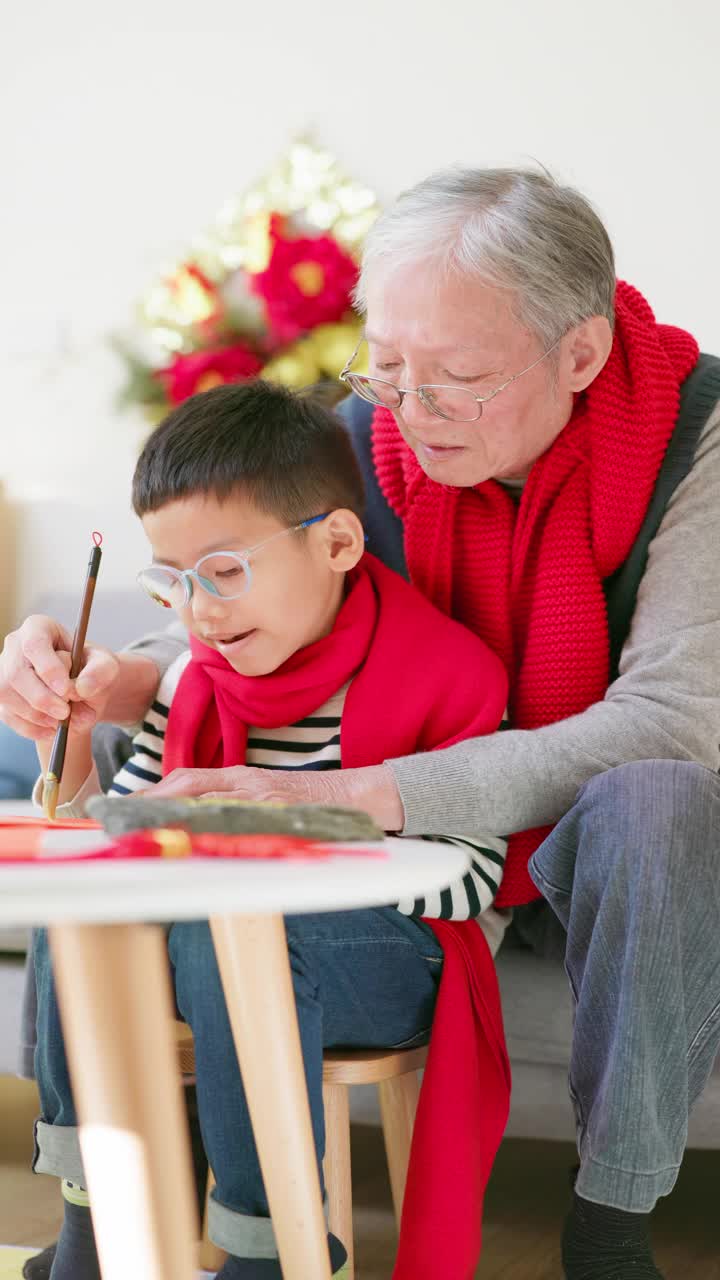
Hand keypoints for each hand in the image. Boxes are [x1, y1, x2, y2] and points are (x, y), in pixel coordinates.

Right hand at [0, 615, 119, 741]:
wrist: (81, 686)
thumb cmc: (90, 668)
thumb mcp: (105, 664)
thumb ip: (101, 672)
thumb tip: (82, 688)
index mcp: (39, 628)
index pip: (35, 644)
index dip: (48, 668)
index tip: (66, 690)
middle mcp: (15, 646)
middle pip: (16, 672)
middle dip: (41, 697)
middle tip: (65, 713)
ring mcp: (3, 670)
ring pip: (6, 693)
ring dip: (34, 714)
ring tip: (60, 721)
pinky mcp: (2, 695)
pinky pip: (6, 713)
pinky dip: (29, 727)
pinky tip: (50, 730)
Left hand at [145, 762, 405, 831]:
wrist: (356, 797)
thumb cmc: (308, 804)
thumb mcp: (266, 799)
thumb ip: (234, 806)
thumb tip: (196, 824)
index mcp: (240, 777)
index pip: (188, 778)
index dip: (155, 789)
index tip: (125, 803)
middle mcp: (246, 780)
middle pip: (189, 783)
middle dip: (153, 798)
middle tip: (124, 816)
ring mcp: (262, 793)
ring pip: (209, 797)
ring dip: (174, 810)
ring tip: (146, 825)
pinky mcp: (279, 807)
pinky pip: (241, 815)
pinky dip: (215, 822)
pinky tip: (195, 832)